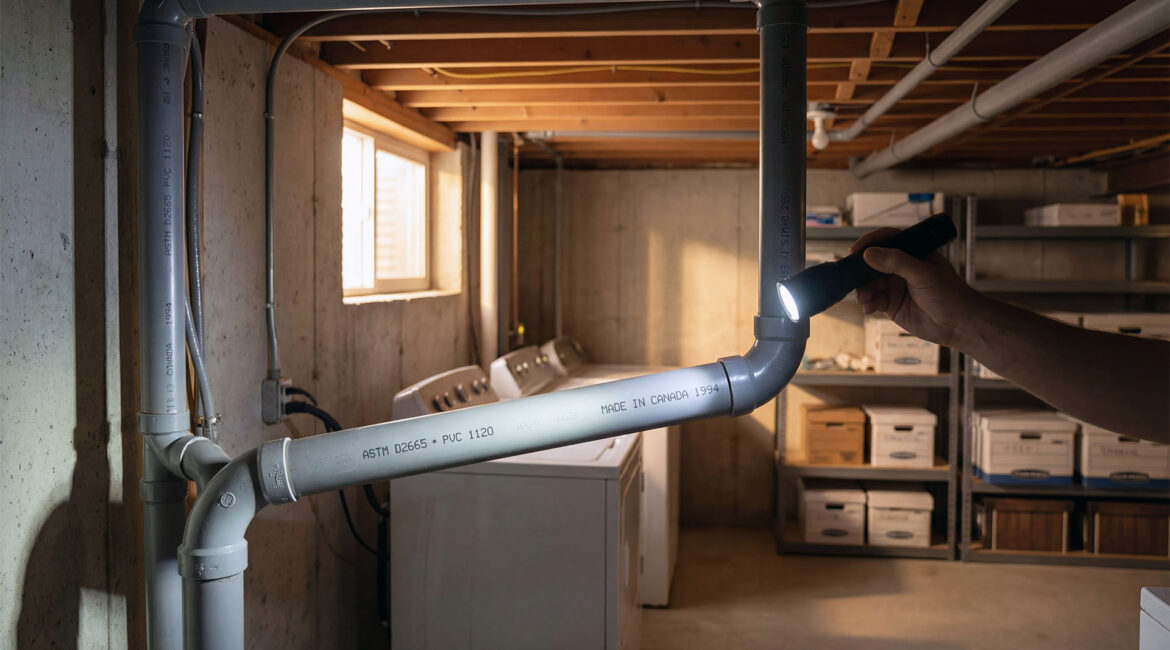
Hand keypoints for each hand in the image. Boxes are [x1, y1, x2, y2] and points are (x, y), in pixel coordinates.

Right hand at [850, 228, 981, 347]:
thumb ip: (896, 262)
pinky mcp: (891, 304)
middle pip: (873, 263)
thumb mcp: (923, 273)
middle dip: (861, 271)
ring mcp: (895, 286)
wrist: (959, 324)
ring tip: (864, 298)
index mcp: (912, 252)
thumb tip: (869, 254)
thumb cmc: (950, 294)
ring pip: (870, 283)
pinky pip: (873, 300)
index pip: (887, 240)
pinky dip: (868, 303)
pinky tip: (869, 307)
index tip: (856, 250)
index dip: (870, 243)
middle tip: (852, 278)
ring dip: (863, 289)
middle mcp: (901, 267)